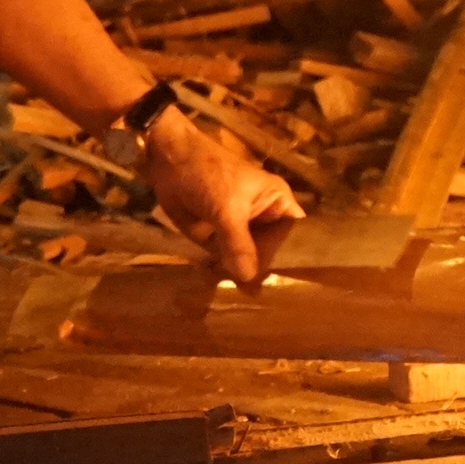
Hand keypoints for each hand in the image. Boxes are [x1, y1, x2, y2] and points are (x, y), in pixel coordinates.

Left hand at [142, 113, 303, 285]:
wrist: (168, 161)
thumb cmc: (208, 173)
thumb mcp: (227, 208)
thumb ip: (239, 243)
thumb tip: (248, 278)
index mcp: (277, 202)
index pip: (295, 235)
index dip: (295, 258)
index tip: (296, 285)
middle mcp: (263, 218)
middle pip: (273, 252)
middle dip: (268, 272)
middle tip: (270, 301)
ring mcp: (240, 230)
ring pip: (249, 259)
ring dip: (244, 276)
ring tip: (251, 302)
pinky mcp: (218, 237)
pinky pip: (226, 260)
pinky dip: (224, 272)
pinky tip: (227, 293)